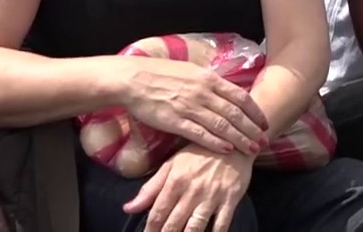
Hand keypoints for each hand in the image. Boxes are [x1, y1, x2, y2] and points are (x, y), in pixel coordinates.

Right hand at [118, 56, 268, 155]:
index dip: (255, 112)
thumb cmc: (161, 73)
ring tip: (252, 149)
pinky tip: (227, 150)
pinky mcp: (175, 121)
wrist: (133, 79)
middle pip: (235, 114)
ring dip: (240, 139)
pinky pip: (200, 134)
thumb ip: (209, 82)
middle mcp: (203, 93)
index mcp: (209, 78)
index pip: (240, 97)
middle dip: (252, 129)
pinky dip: (216, 143)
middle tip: (265, 141)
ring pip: (222, 126)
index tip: (264, 123)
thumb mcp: (191, 71)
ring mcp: (190, 107)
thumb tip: (226, 90)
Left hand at [123, 144, 253, 231]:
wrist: (234, 140)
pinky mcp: (231, 199)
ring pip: (195, 228)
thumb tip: (128, 208)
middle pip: (173, 224)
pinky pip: (222, 224)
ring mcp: (212, 196)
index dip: (150, 230)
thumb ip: (151, 188)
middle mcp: (192, 191)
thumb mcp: (172, 165)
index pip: (157, 214)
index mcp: (175, 181)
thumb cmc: (200, 153)